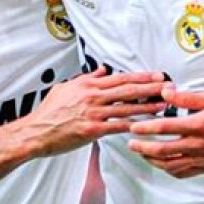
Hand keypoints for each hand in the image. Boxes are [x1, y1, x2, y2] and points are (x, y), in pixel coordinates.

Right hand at [25, 68, 168, 155]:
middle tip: (168, 85)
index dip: (140, 76)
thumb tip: (101, 71)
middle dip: (150, 87)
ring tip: (164, 104)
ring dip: (148, 106)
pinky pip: (118, 126)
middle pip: (128, 89)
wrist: (36, 131)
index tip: (155, 75)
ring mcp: (94, 113)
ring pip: (127, 107)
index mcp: (88, 84)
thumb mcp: (66, 88)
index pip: (120, 78)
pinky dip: (134, 125)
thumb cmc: (49, 112)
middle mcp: (93, 96)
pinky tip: (146, 126)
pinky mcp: (94, 130)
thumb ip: (86, 78)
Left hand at [127, 84, 203, 177]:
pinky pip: (182, 173)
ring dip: (152, 160)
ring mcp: (202, 159)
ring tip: (142, 153)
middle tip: (131, 144)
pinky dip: (168, 170)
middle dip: (143, 148)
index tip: (134, 127)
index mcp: (199, 126)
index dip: (146, 128)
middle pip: (163, 151)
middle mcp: (199, 145)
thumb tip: (165, 92)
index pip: (166, 128)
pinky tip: (161, 163)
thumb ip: (187, 98)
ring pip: (170, 165)